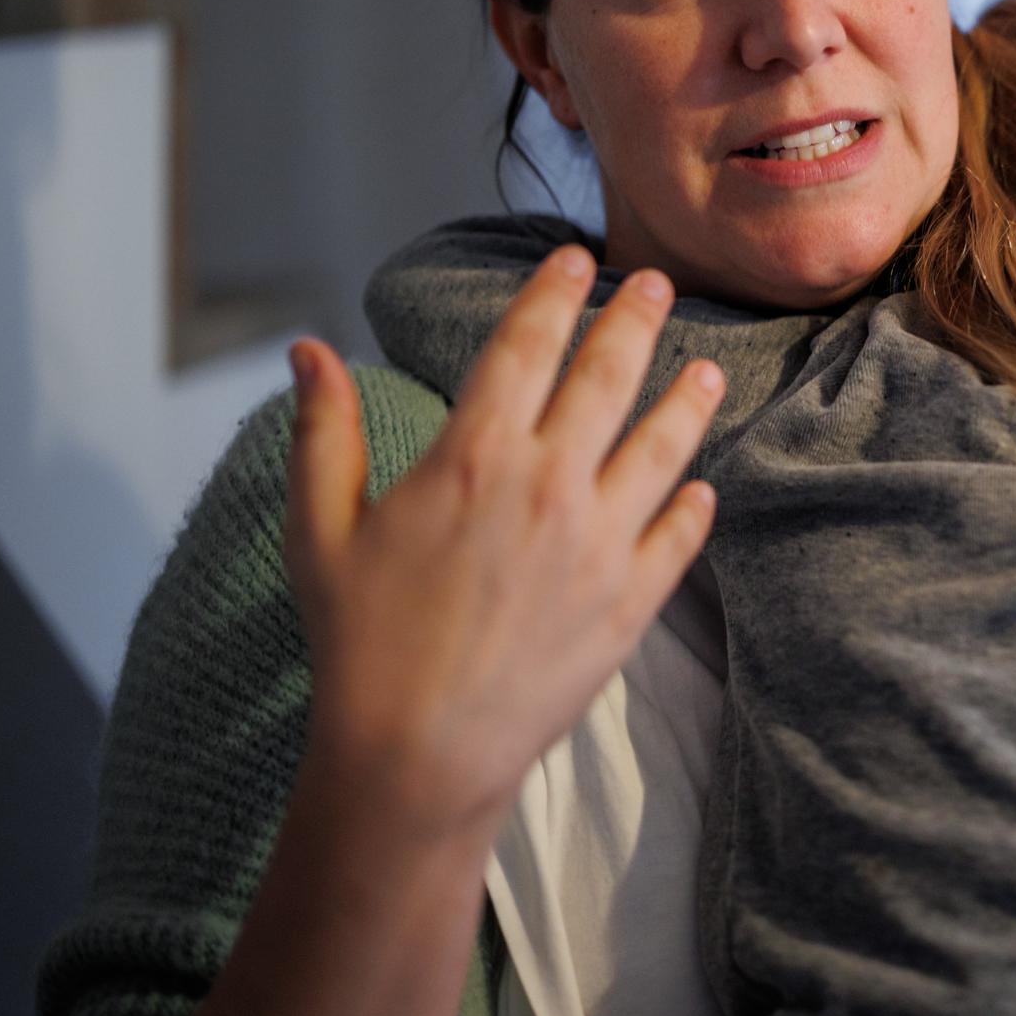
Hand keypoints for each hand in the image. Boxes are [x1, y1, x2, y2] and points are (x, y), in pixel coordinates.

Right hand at [282, 243, 723, 847]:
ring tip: (707, 370)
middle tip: (658, 283)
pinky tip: (703, 487)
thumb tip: (308, 349)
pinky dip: (694, 506)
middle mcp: (547, 485)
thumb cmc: (358, 643)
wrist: (416, 755)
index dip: (555, 294)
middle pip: (607, 376)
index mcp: (471, 456)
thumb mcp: (319, 530)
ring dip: (687, 400)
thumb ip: (323, 431)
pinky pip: (678, 536)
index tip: (577, 260)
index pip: (526, 345)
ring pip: (662, 447)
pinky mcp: (631, 601)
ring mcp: (599, 543)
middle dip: (636, 319)